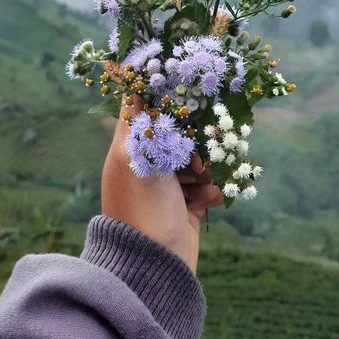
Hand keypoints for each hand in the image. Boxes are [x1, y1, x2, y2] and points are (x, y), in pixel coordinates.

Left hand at [101, 95, 222, 273]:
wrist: (153, 268)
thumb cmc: (141, 208)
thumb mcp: (138, 156)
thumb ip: (144, 117)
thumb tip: (134, 70)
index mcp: (129, 146)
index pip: (146, 105)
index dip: (167, 95)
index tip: (189, 90)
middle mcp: (147, 162)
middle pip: (181, 133)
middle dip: (197, 140)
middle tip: (201, 152)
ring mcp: (167, 186)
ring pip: (198, 158)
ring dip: (206, 168)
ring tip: (200, 182)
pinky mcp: (185, 206)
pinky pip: (207, 187)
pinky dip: (209, 192)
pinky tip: (203, 202)